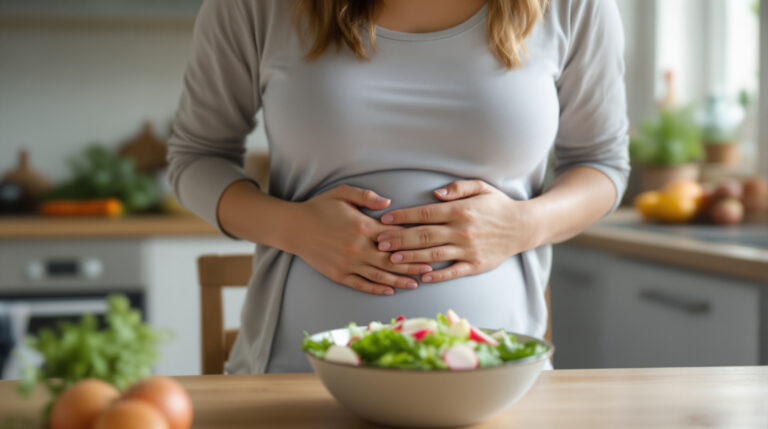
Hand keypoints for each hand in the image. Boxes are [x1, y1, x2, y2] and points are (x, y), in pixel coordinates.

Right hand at [289, 185, 432, 294]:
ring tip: (417, 283)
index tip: (428, 243)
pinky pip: (362, 284)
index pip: (393, 236)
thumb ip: (367, 197)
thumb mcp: (342, 193)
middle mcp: (358, 248)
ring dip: (400, 280)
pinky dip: (377, 288)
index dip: (411, 240)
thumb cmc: (319, 207)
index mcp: (362, 227)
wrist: (293, 227)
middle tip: (431, 267)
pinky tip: (390, 290)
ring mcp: (348, 264)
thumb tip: (390, 204)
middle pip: (392, 260)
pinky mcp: (339, 275)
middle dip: (413, 264)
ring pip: (380, 275)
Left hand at [376, 180, 535, 282]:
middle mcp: (462, 230)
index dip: (402, 217)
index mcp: (460, 210)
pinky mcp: (476, 265)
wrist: (523, 227)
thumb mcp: (480, 187)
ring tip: (391, 259)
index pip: (425, 213)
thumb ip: (457, 188)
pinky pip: (453, 272)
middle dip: (399, 239)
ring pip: (434, 255)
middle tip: (379, 242)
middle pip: (424, 235)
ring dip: (411, 258)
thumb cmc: (497, 205)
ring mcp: (468, 250)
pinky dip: (437, 275)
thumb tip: (435, 193)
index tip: (384, 220)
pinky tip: (421, 276)